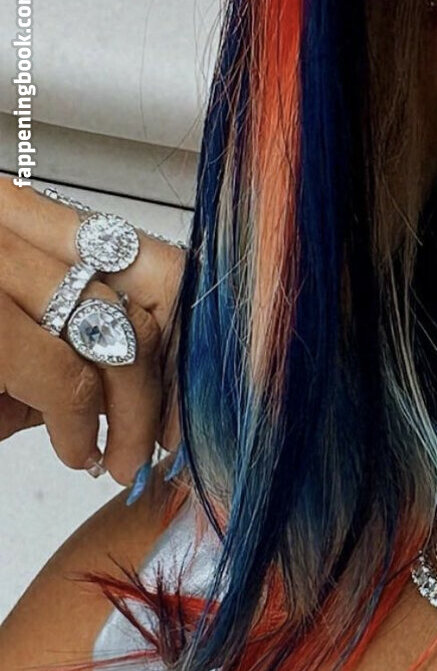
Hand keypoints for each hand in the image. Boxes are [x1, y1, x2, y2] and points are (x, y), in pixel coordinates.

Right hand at [0, 181, 185, 487]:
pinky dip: (80, 424)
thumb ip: (68, 344)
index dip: (176, 334)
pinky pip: (60, 372)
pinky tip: (72, 449)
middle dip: (159, 383)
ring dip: (128, 413)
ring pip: (104, 328)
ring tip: (111, 457)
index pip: (136, 257)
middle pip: (128, 291)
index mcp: (11, 213)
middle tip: (154, 444)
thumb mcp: (7, 354)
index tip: (184, 398)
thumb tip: (151, 386)